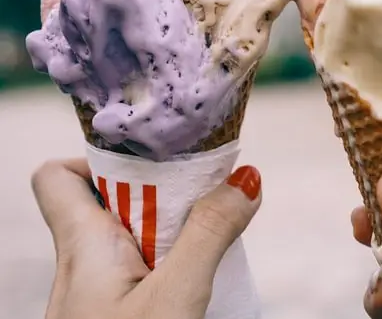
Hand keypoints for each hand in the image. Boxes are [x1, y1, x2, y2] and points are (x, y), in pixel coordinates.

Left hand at [32, 158, 260, 318]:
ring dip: (171, 226)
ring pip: (130, 236)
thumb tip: (246, 178)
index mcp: (81, 246)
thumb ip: (210, 234)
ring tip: (211, 228)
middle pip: (107, 198)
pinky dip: (172, 259)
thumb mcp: (177, 297)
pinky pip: (141, 269)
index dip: (94, 156)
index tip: (148, 158)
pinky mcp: (117, 315)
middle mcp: (81, 264)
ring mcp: (97, 294)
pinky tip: (200, 273)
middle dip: (157, 189)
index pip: (57, 176)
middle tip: (202, 192)